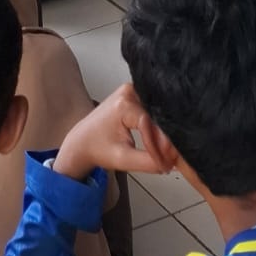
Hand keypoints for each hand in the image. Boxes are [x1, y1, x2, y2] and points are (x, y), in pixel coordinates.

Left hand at [53, 85, 168, 182]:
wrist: (83, 141)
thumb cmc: (98, 148)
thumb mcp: (123, 160)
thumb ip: (148, 162)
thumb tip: (173, 163)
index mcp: (123, 104)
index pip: (150, 125)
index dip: (160, 147)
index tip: (167, 164)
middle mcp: (129, 92)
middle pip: (156, 117)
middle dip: (165, 141)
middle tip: (172, 160)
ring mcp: (132, 91)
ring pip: (157, 115)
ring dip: (164, 134)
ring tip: (168, 154)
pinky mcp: (135, 96)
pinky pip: (153, 113)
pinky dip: (158, 129)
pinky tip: (162, 143)